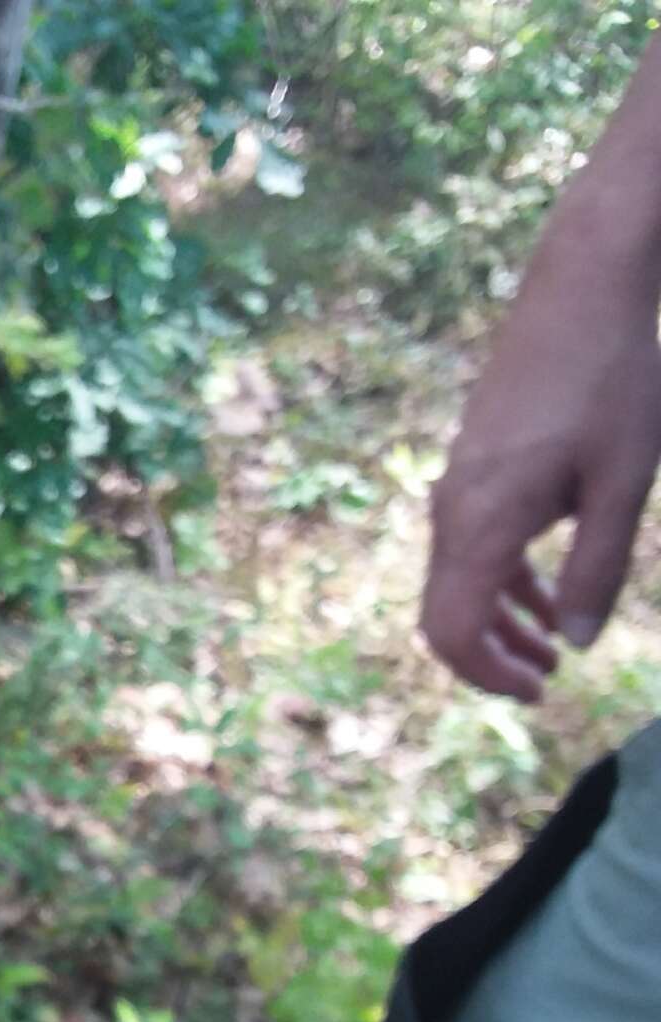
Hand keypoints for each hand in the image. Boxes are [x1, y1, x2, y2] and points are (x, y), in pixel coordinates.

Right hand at [422, 230, 660, 700]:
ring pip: (457, 583)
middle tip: (548, 683)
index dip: (490, 677)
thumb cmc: (612, 377)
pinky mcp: (474, 466)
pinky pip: (471, 547)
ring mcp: (458, 486)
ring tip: (556, 647)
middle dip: (490, 661)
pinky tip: (550, 592)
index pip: (454, 633)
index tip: (542, 692)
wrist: (585, 282)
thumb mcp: (624, 483)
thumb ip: (601, 569)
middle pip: (445, 618)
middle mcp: (453, 510)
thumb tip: (579, 643)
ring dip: (501, 624)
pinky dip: (503, 583)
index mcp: (481, 521)